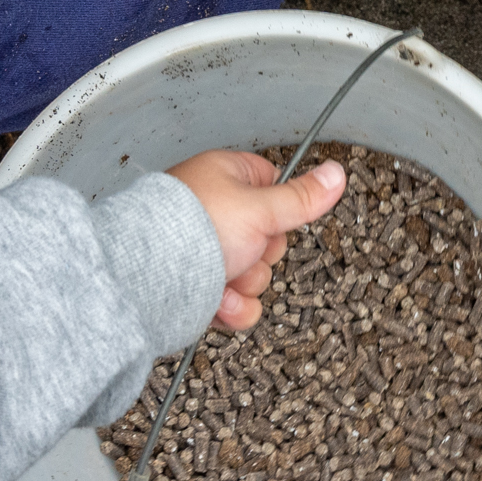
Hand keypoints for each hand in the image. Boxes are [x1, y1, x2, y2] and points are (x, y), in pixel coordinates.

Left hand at [154, 148, 345, 329]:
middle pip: (269, 239)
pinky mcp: (199, 288)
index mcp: (225, 179)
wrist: (145, 280)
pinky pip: (237, 302)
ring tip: (221, 277)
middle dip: (262, 255)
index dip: (282, 208)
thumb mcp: (261, 209)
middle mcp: (214, 213)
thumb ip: (302, 198)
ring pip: (255, 275)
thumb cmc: (193, 230)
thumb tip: (336, 173)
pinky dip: (231, 307)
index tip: (275, 217)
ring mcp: (205, 252)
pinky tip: (215, 302)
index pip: (273, 186)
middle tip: (243, 248)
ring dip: (245, 284)